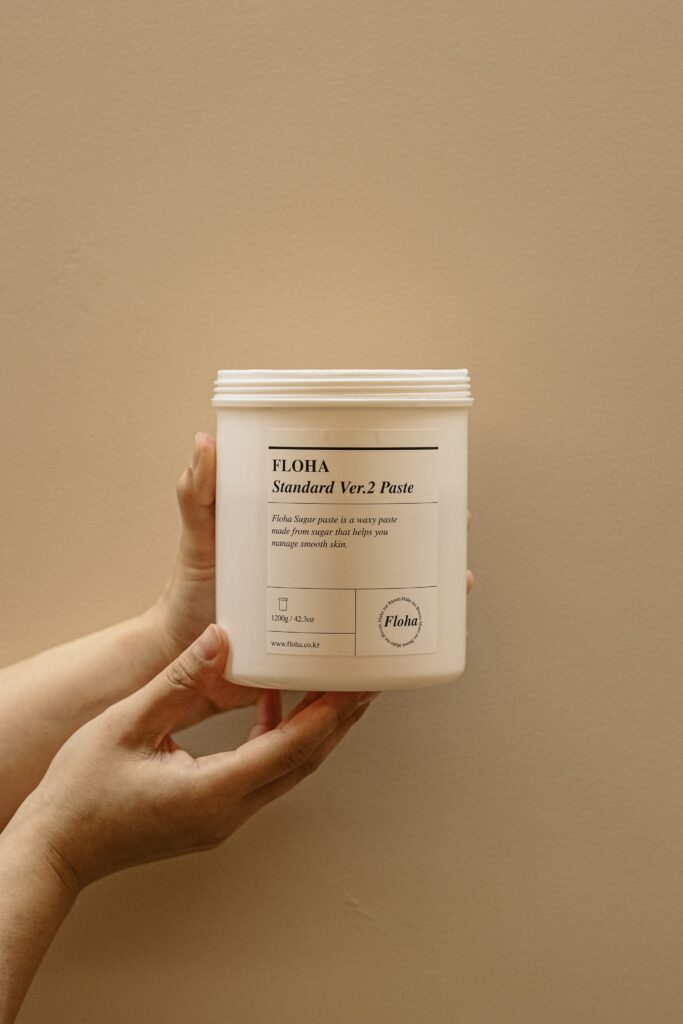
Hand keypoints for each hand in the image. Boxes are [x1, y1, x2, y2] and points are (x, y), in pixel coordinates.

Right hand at [12, 625, 376, 892]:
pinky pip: (261, 773)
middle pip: (301, 762)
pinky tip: (268, 706)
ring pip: (286, 769)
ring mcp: (222, 818)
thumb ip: (178, 681)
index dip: (327, 715)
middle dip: (336, 720)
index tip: (353, 685)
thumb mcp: (126, 725)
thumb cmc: (82, 794)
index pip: (289, 749)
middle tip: (362, 680)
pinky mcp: (212, 814)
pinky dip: (275, 738)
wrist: (56, 848)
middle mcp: (227, 812)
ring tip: (330, 687)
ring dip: (311, 730)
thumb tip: (221, 640)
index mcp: (212, 793)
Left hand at [148, 432, 474, 660]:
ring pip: (391, 594)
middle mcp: (323, 569)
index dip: (393, 487)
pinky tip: (416, 645)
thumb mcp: (199, 539)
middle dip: (427, 537)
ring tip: (455, 583)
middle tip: (455, 527)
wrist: (183, 662)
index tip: (429, 472)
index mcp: (300, 533)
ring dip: (427, 589)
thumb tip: (206, 442)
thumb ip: (198, 496)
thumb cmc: (191, 595)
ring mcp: (329, 609)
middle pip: (387, 546)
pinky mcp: (326, 649)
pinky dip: (398, 644)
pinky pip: (370, 645)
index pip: (354, 503)